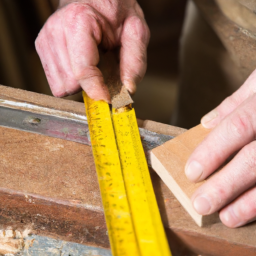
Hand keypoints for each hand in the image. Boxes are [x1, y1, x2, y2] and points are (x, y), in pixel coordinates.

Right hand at [35, 0, 149, 100]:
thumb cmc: (115, 12)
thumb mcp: (135, 31)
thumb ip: (135, 61)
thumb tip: (128, 91)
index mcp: (79, 21)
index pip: (83, 70)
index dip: (97, 90)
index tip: (108, 100)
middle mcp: (56, 31)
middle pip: (71, 84)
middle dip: (90, 84)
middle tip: (102, 70)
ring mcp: (46, 41)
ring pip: (62, 87)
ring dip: (80, 83)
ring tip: (92, 64)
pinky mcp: (42, 49)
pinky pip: (57, 84)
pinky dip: (72, 81)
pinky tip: (81, 65)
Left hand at [185, 69, 255, 227]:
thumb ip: (235, 102)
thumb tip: (207, 122)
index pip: (236, 127)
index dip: (212, 151)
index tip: (192, 172)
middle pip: (254, 160)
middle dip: (225, 185)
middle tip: (201, 204)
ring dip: (251, 203)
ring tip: (227, 217)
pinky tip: (254, 212)